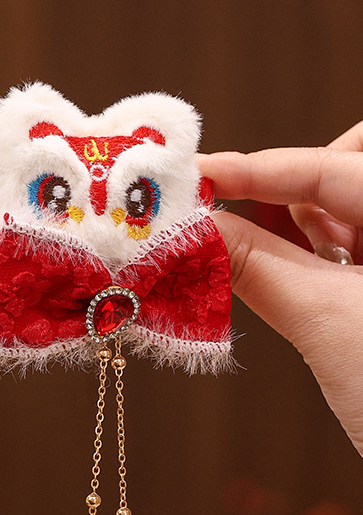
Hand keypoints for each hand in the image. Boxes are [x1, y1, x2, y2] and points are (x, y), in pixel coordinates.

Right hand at [199, 133, 362, 456]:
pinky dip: (301, 256)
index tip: (194, 176)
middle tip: (235, 212)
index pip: (331, 170)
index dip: (255, 169)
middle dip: (293, 182)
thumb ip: (255, 265)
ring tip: (238, 250)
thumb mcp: (326, 324)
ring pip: (343, 210)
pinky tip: (268, 271)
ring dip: (286, 224)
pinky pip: (343, 251)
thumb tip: (192, 229)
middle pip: (350, 166)